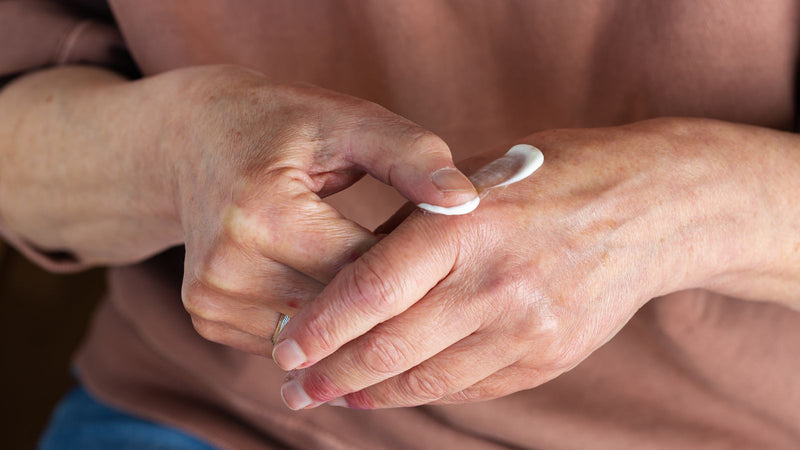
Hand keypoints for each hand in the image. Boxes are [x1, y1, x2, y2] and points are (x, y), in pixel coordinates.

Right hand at [157, 65, 477, 356]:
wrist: (193, 141)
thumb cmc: (282, 125)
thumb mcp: (348, 121)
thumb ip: (411, 155)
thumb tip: (466, 200)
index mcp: (263, 212)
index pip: (365, 271)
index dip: (417, 270)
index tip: (452, 261)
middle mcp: (227, 265)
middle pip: (339, 312)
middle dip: (391, 303)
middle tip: (433, 287)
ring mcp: (210, 297)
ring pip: (315, 337)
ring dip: (354, 321)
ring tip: (386, 291)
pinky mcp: (206, 316)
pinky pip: (286, 341)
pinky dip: (317, 326)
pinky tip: (337, 298)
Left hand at [271, 118, 773, 408]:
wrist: (650, 208)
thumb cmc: (552, 178)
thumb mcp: (476, 178)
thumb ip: (415, 227)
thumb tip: (347, 277)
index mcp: (465, 223)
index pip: (372, 288)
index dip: (319, 326)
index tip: (284, 349)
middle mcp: (494, 280)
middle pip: (390, 346)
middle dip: (331, 375)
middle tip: (294, 388)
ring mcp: (526, 326)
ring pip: (428, 379)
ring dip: (372, 392)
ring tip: (334, 396)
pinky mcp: (549, 357)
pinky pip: (471, 387)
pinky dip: (424, 391)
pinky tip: (396, 391)